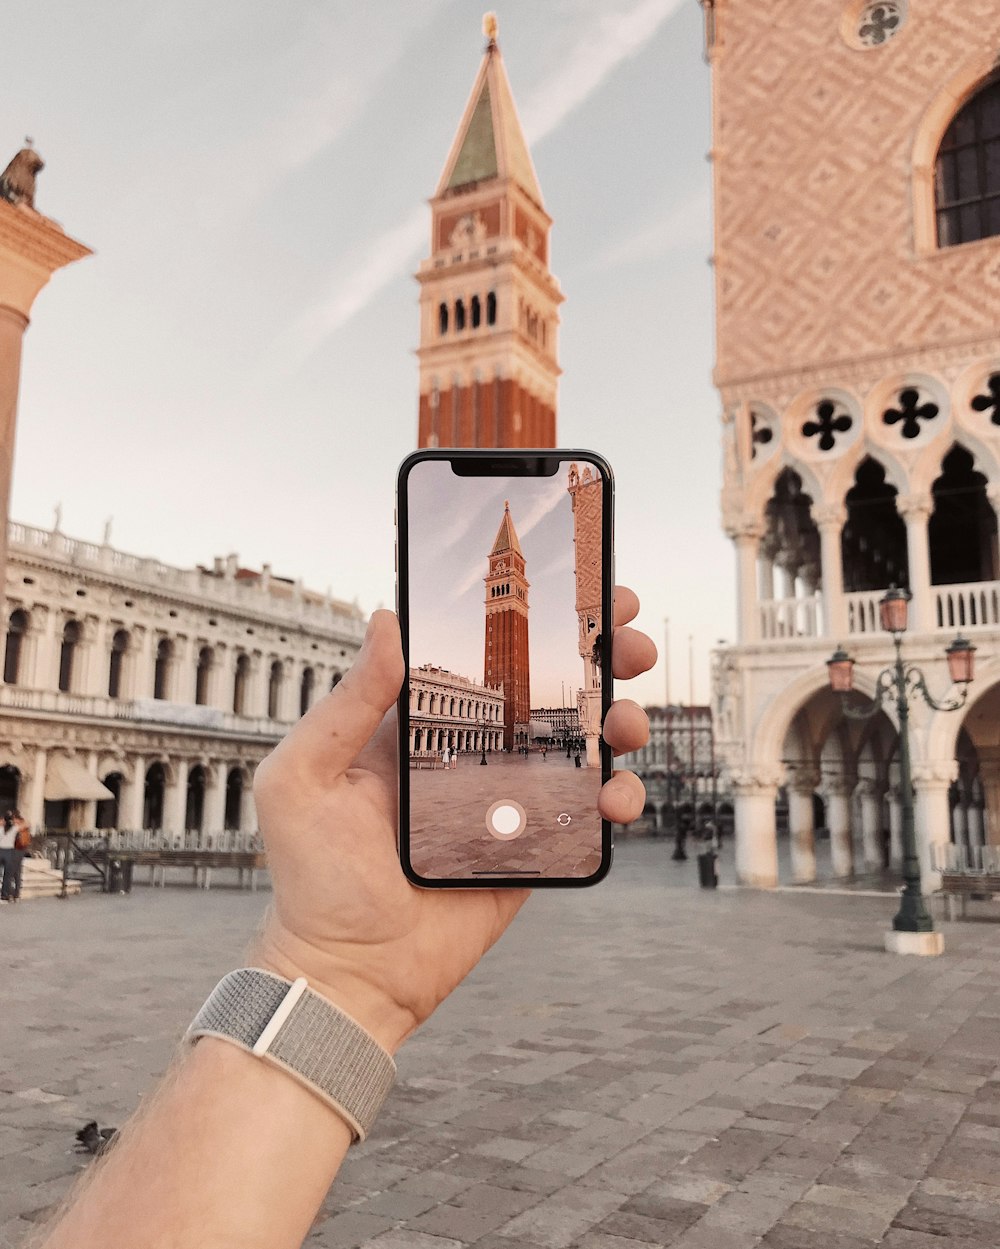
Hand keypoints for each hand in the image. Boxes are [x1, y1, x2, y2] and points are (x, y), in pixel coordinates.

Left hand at [251, 587, 655, 1053]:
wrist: (349, 973)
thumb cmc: (312, 877)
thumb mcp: (303, 779)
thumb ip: (347, 705)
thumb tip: (386, 620)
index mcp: (422, 726)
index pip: (486, 655)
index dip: (531, 621)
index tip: (575, 585)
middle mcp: (473, 754)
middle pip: (550, 691)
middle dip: (598, 658)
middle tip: (627, 641)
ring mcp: (509, 801)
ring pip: (581, 746)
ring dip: (620, 722)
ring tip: (626, 722)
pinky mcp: (534, 850)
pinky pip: (588, 815)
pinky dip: (617, 798)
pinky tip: (616, 797)